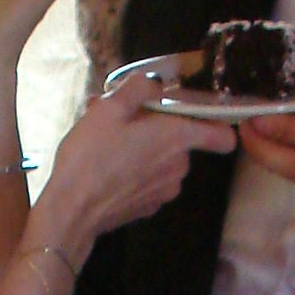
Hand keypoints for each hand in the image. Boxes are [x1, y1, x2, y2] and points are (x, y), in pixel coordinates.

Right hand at [40, 68, 233, 246]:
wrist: (71, 210)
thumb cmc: (91, 155)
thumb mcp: (109, 108)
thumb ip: (138, 88)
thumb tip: (153, 83)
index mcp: (177, 138)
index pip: (222, 136)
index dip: (215, 124)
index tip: (195, 115)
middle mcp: (179, 167)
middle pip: (182, 141)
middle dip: (156, 127)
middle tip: (121, 117)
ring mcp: (165, 191)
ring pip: (163, 160)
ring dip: (142, 146)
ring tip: (106, 139)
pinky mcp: (148, 207)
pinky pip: (149, 180)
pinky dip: (134, 169)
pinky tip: (106, 165)